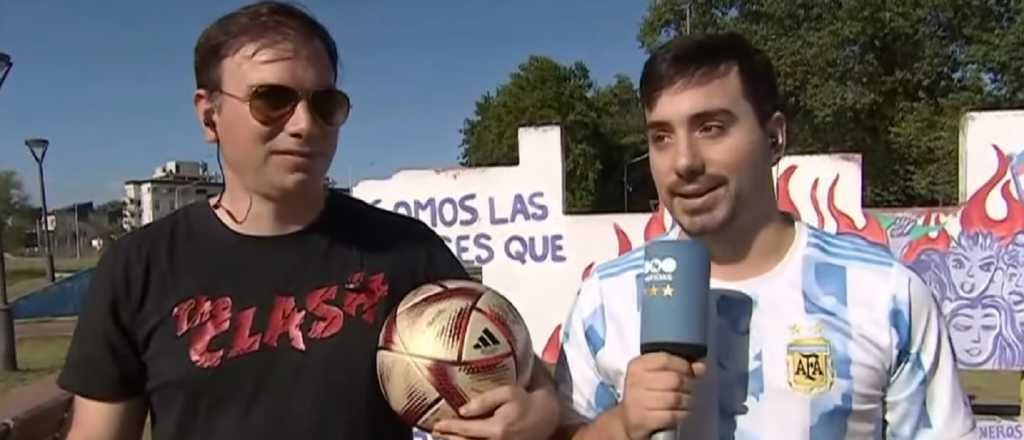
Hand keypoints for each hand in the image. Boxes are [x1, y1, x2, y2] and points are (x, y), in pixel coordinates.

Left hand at [431, 383, 558, 439]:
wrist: (547, 417)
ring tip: (445, 438)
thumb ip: (485, 401)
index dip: (449, 428)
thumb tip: (463, 410)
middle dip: (448, 439)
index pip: (466, 430)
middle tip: (435, 433)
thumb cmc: (526, 401)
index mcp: (497, 429)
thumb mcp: (508, 393)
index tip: (436, 425)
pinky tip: (462, 439)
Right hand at [617, 353, 705, 439]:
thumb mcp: (656, 376)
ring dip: (688, 401)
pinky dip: (682, 414)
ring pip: (675, 398)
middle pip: (673, 379)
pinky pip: (671, 415)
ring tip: (689, 401)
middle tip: (692, 390)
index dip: (684, 366)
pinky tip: (683, 412)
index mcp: (637, 365)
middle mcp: (634, 381)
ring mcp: (637, 401)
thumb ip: (678, 368)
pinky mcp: (642, 419)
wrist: (629, 420)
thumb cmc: (646, 394)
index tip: (691, 373)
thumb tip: (701, 367)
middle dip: (689, 385)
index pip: (666, 360)